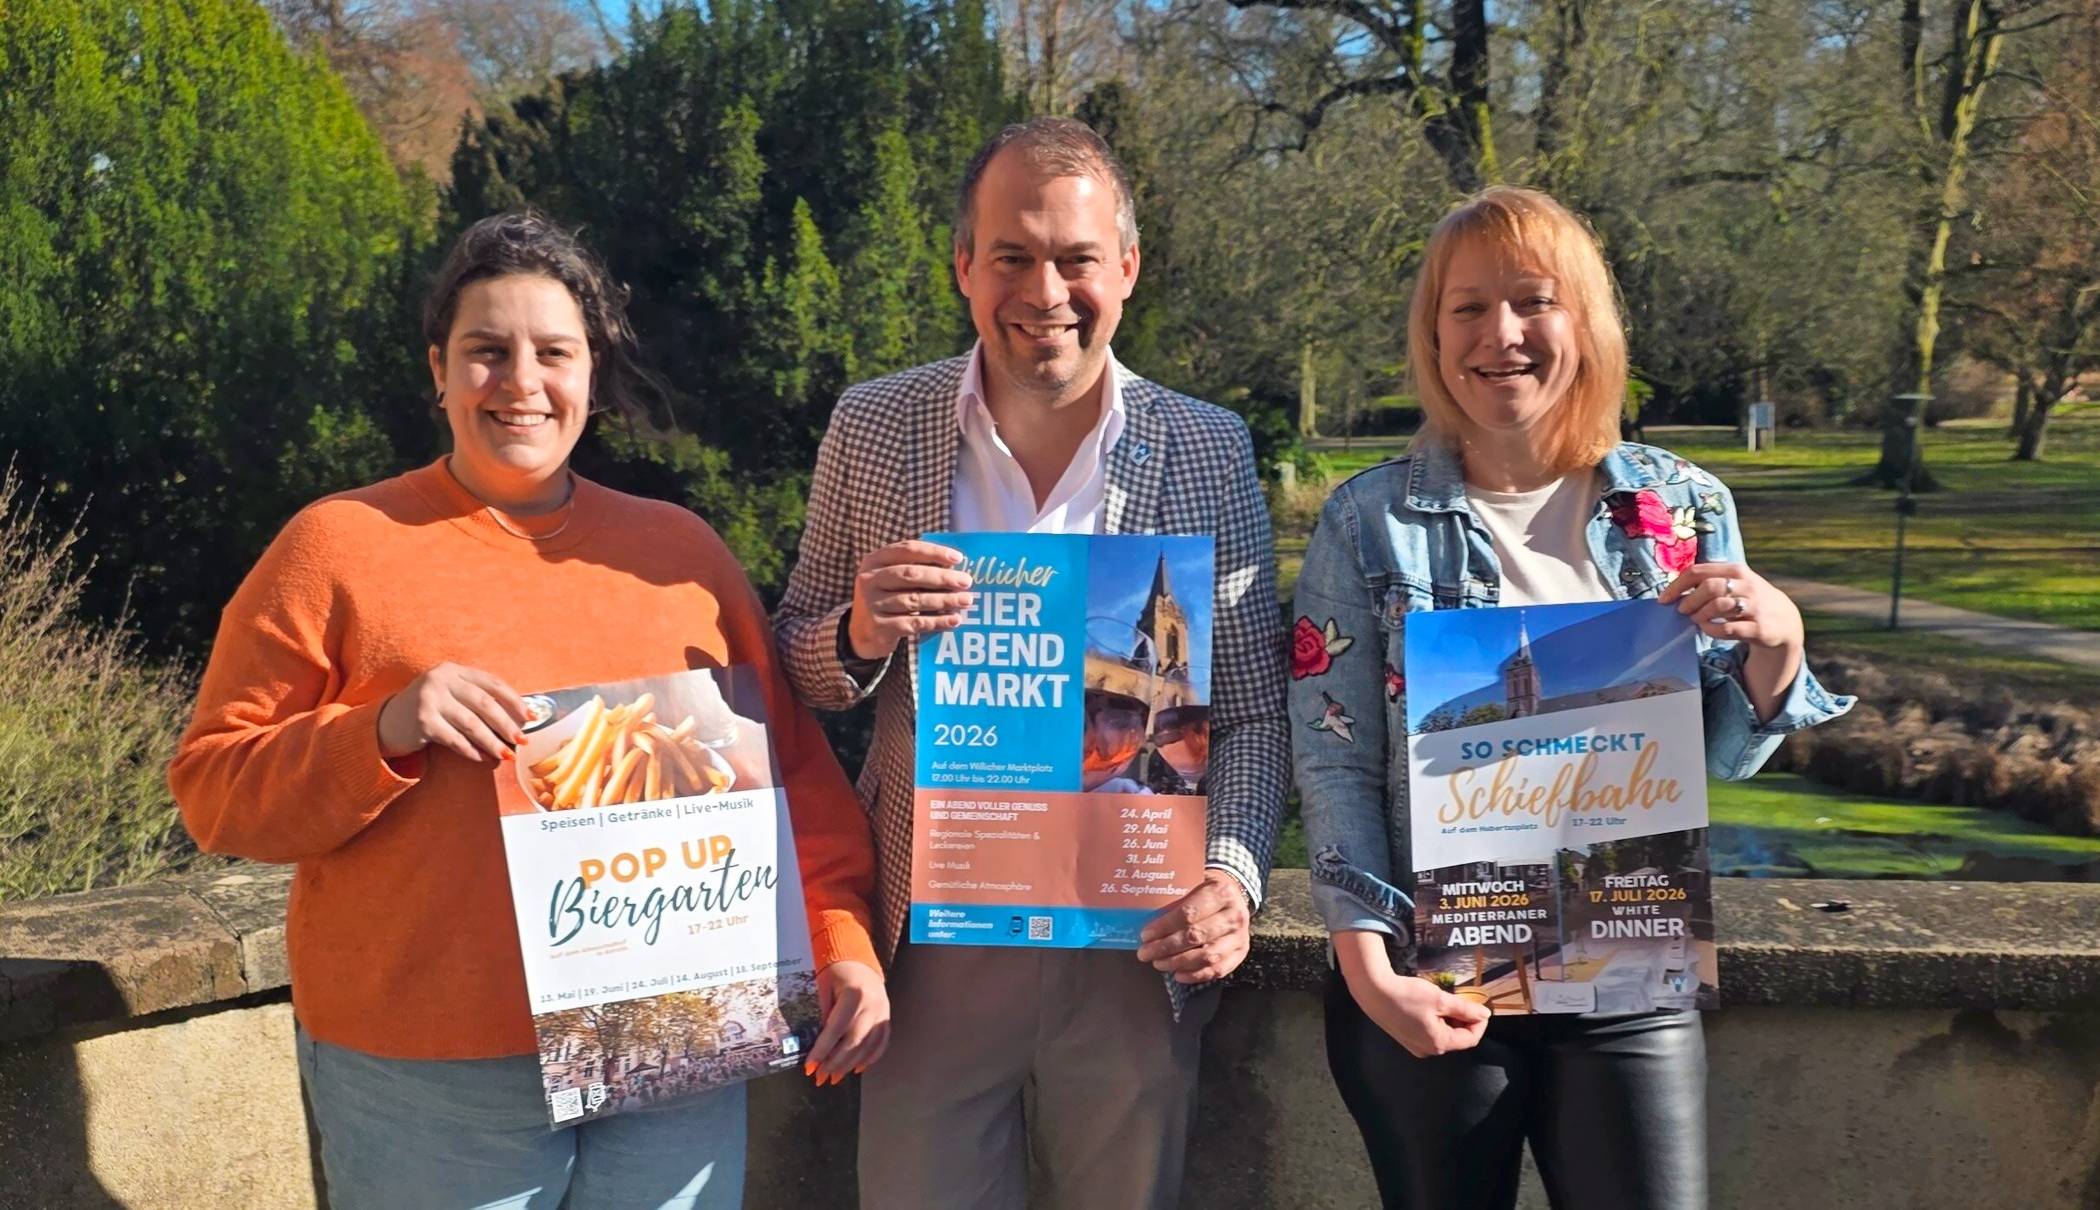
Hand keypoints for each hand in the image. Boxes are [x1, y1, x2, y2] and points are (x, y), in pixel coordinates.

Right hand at [376, 662, 529, 761]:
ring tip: (507, 754)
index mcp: (452, 670)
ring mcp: (429, 700)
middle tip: (522, 740)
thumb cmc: (429, 709)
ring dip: (492, 742)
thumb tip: (517, 719)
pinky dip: (472, 751)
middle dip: (507, 724)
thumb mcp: (450, 694)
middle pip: (484, 703)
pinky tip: (483, 758)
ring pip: (471, 724)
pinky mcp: (422, 721)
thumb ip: (476, 699)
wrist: (387, 722)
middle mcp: (440, 680)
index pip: (491, 682)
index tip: (530, 716)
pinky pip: (455, 740)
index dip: (514, 700)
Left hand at [806, 960, 889, 1085]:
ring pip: (868, 1046)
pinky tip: (858, 1068)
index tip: (810, 1067)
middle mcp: (872, 1005)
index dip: (822, 1050)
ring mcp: (882, 1012)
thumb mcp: (823, 985)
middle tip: (820, 1078)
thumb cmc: (836, 970)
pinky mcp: (887, 1017)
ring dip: (850, 1065)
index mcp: (855, 995)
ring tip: (834, 1077)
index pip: (836, 1029)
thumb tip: (813, 1042)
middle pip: (854, 1042)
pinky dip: (870, 1058)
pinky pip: (881, 1042)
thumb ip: (821, 1011)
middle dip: (835, 1063)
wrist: (859, 959)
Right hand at [845, 540, 973, 661]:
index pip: (907, 549)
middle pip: (911, 574)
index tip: (958, 558)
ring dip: (944, 600)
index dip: (934, 552)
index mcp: (875, 560)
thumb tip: (955, 566)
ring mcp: (872, 604)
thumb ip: (916, 568)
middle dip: (942, 577)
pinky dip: (937, 621)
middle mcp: (870, 580)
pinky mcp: (880, 627)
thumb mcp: (893, 578)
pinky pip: (914, 623)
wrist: (863, 632)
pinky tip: (954, 620)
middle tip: (966, 581)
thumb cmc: (888, 598)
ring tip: (966, 600)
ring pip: (914, 600)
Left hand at [1136, 869, 1251, 984]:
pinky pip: (1218, 970)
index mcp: (1221, 893)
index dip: (1164, 927)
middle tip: (1145, 953)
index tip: (1146, 935)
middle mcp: (1235, 915)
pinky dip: (1196, 975)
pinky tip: (1178, 975)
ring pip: (1207, 956)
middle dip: (1166, 947)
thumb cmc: (1207, 890)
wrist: (1235, 896)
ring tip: (1159, 963)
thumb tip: (1147, 922)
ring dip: (1178, 963)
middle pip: (1196, 936)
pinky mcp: (1240, 953)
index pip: (1188, 914)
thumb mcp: (1194, 883)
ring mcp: (1240, 937)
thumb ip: (1175, 900)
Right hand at [1334, 931, 1488, 1058]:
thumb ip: (1465, 1008)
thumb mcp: (1440, 999)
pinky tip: (1430, 1006)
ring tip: (1444, 1000)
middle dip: (1464, 1020)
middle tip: (1461, 1000)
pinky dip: (1436, 1021)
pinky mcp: (1407, 1039)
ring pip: (1444, 1035)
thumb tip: (1485, 1014)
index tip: (1480, 1006)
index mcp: (1439, 1043)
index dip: (1479, 1022)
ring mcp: (1416, 1046)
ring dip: (1450, 1019)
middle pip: (1457, 1038)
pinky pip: (1430, 1033)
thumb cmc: (1407, 995)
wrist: (1374, 992)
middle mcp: (1428, 1050)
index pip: (1470, 1038)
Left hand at [1659, 561, 1803, 650]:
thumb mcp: (1734, 583)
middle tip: (1683, 611)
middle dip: (1690, 601)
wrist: (1784, 620)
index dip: (1677, 586)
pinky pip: (1727, 629)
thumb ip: (1708, 582)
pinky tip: (1708, 629)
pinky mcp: (1758, 627)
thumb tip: (1674, 592)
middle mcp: (1746, 585)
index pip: (1698, 571)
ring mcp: (1754, 606)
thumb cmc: (1749, 599)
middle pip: (1708, 587)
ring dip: (1700, 615)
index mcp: (1735, 570)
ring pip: (1718, 606)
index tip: (1664, 599)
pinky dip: (1711, 630)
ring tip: (1696, 620)